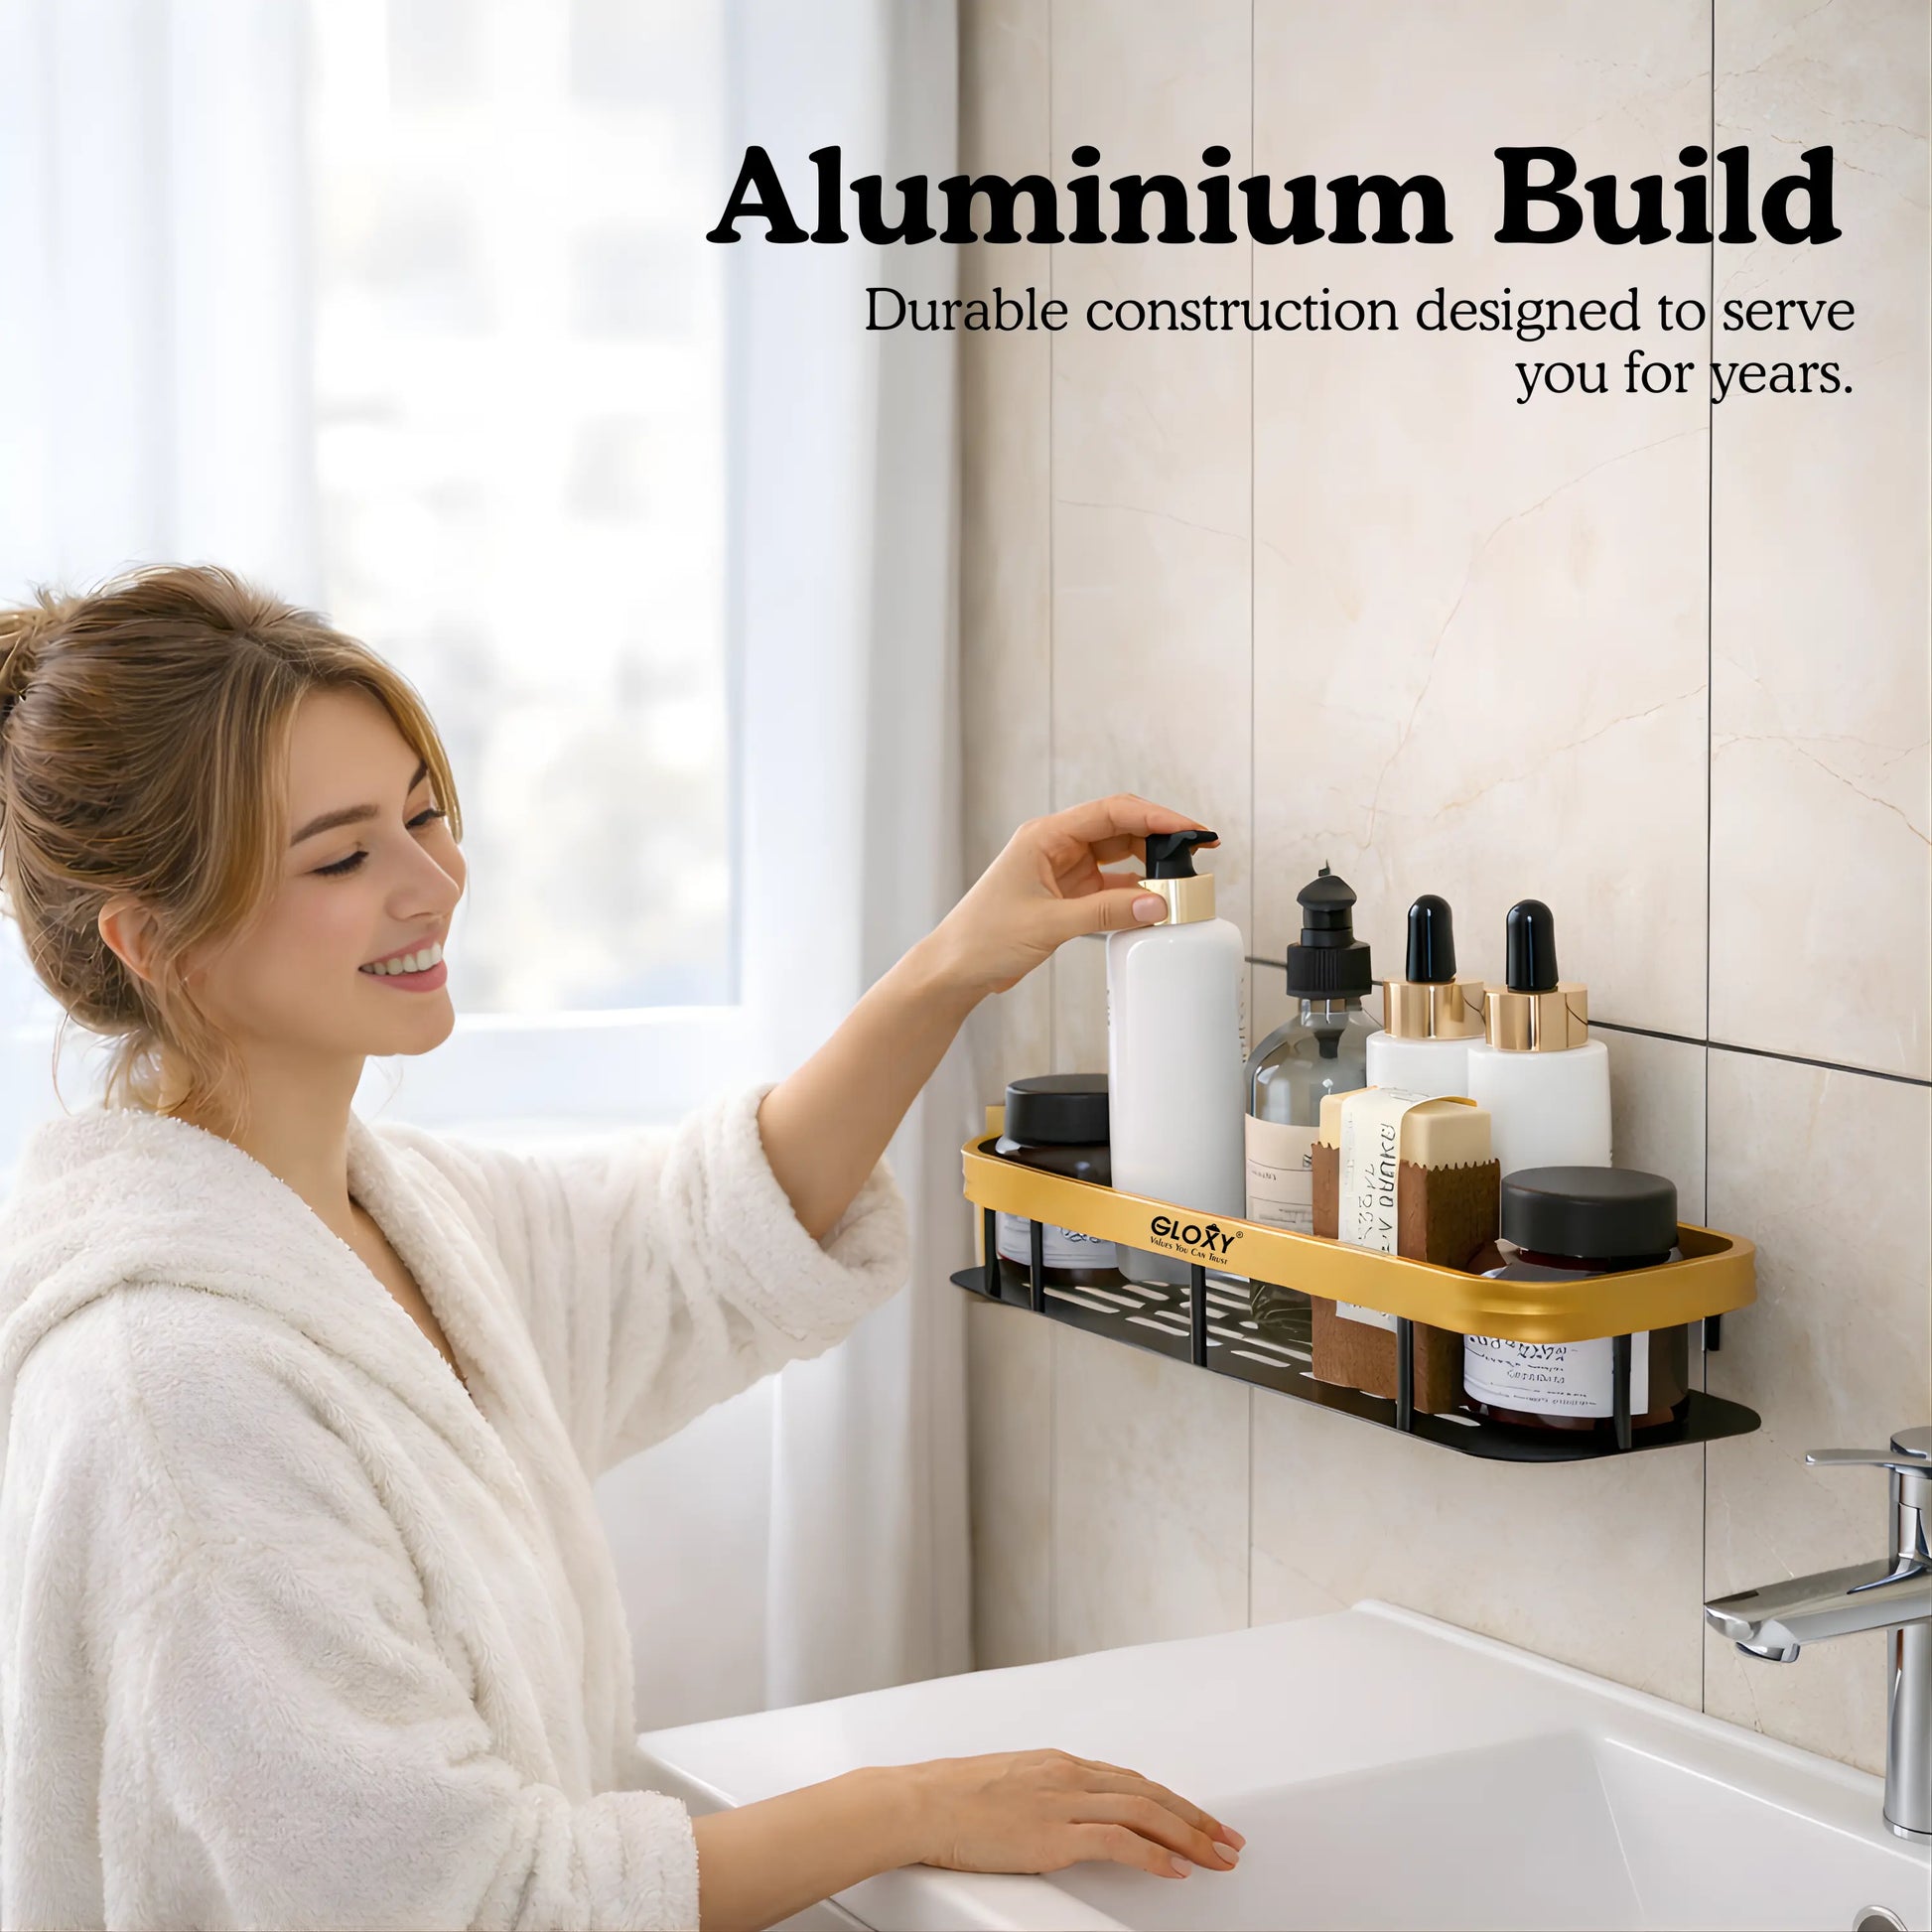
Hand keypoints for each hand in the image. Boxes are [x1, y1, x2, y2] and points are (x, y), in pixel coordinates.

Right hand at [903, 1747, 1244, 1880]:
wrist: (920, 1802)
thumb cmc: (951, 1797)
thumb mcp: (1007, 1785)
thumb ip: (1042, 1795)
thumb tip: (1063, 1815)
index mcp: (1059, 1763)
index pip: (1132, 1780)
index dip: (1173, 1801)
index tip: (1200, 1820)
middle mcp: (1069, 1775)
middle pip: (1151, 1793)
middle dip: (1197, 1819)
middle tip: (1230, 1840)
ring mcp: (1064, 1802)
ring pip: (1146, 1812)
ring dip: (1189, 1837)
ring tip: (1218, 1858)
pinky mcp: (1054, 1834)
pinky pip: (1118, 1841)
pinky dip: (1153, 1855)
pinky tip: (1175, 1871)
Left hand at [926, 794, 1214, 997]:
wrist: (955, 970)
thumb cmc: (982, 938)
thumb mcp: (1049, 924)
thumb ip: (1106, 913)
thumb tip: (1158, 904)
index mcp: (1045, 836)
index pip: (1111, 812)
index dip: (1155, 816)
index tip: (1189, 828)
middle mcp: (1055, 846)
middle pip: (1120, 829)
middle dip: (1161, 837)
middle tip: (1200, 850)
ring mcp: (1062, 870)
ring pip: (1119, 857)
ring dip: (1150, 866)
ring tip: (1183, 878)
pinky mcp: (1067, 895)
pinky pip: (1112, 886)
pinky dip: (1135, 892)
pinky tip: (1156, 902)